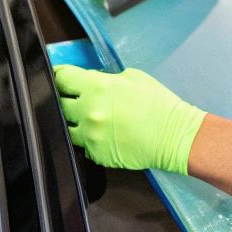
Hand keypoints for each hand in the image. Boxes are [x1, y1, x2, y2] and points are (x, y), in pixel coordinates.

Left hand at [52, 65, 206, 174]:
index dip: (61, 77)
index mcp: (96, 87)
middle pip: (58, 104)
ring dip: (75, 123)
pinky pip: (82, 146)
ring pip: (66, 128)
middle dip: (66, 100)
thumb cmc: (158, 104)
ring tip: (90, 120)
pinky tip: (102, 135)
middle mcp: (88, 110)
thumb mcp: (132, 77)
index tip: (62, 79)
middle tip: (76, 99)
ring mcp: (90, 135)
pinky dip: (89, 140)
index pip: (62, 78)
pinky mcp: (96, 154)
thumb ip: (105, 79)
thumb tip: (89, 82)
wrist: (174, 136)